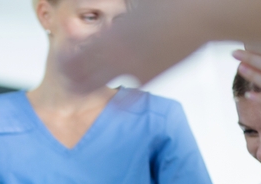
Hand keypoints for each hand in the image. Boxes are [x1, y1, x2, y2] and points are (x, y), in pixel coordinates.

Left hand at [57, 1, 208, 86]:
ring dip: (93, 85)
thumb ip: (119, 20)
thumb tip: (112, 22)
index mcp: (111, 35)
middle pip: (85, 75)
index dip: (68, 60)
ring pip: (102, 84)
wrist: (199, 15)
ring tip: (81, 89)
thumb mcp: (137, 7)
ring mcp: (133, 69)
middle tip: (67, 80)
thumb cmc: (170, 4)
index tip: (62, 61)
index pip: (78, 55)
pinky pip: (127, 94)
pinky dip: (119, 95)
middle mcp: (118, 55)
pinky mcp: (150, 77)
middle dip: (75, 77)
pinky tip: (114, 97)